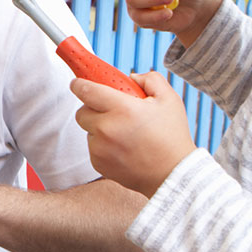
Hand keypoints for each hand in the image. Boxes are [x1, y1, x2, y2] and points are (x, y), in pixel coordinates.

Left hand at [70, 69, 195, 197]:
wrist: (173, 173)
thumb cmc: (172, 136)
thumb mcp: (169, 99)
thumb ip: (150, 80)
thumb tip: (131, 77)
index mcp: (122, 109)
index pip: (87, 90)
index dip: (79, 84)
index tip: (78, 83)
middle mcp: (106, 129)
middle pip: (82, 112)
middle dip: (93, 108)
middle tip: (112, 111)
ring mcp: (100, 148)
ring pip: (88, 130)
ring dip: (99, 128)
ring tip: (124, 133)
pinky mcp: (98, 163)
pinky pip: (93, 147)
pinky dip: (103, 145)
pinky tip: (124, 148)